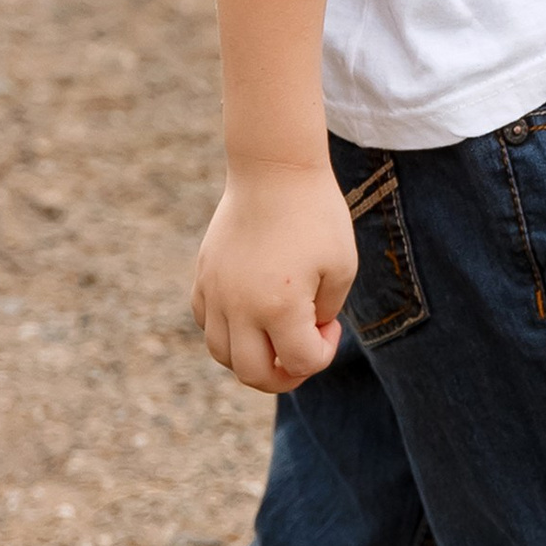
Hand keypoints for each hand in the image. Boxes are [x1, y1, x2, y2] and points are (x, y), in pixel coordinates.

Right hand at [191, 161, 358, 391]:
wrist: (274, 170)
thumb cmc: (317, 215)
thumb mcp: (342, 266)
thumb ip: (324, 313)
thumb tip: (304, 337)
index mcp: (280, 306)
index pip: (300, 363)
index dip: (324, 353)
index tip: (332, 324)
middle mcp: (240, 306)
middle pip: (253, 374)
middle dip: (285, 375)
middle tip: (303, 353)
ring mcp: (215, 292)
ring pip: (222, 354)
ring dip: (252, 358)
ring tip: (276, 337)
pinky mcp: (203, 277)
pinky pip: (207, 324)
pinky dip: (228, 333)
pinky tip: (253, 312)